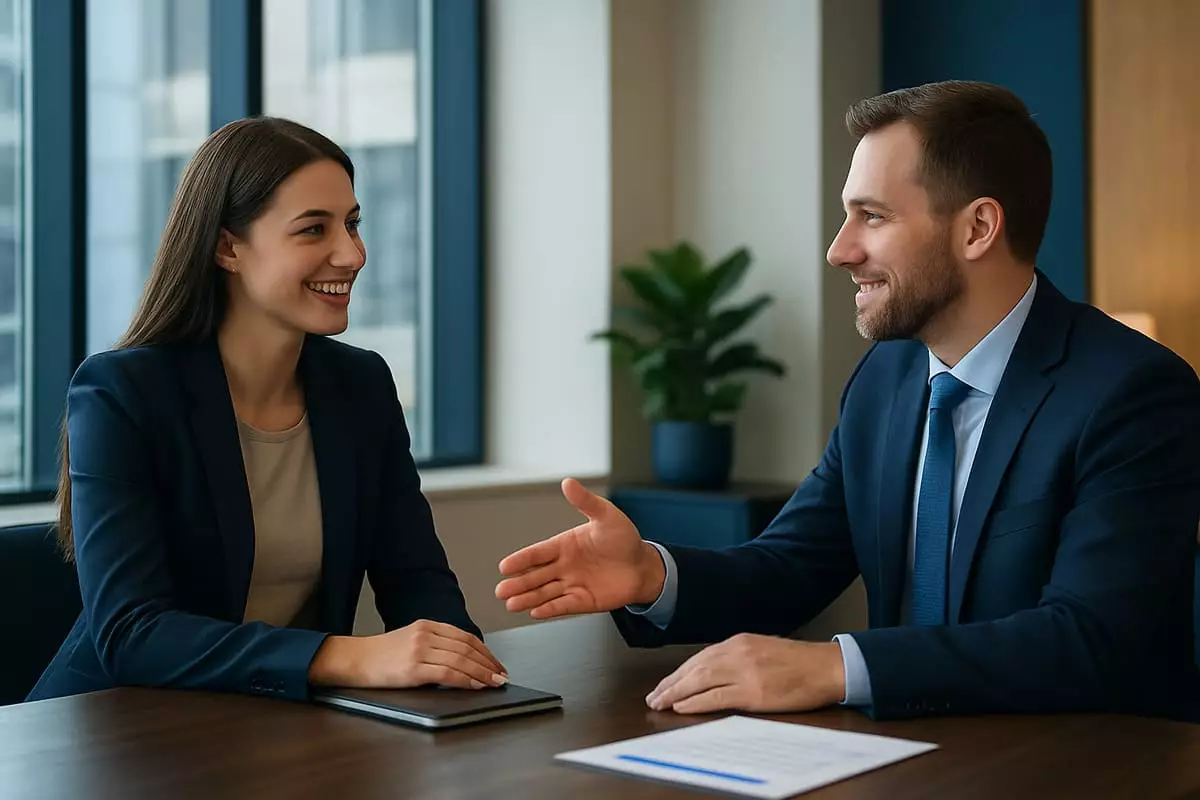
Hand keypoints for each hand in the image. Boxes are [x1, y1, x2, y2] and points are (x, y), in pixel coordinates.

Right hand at [309, 619, 507, 689]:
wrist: (354, 659)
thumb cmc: (382, 655)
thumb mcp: (411, 639)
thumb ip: (435, 644)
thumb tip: (464, 661)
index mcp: (427, 625)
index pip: (465, 636)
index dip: (485, 651)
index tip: (496, 663)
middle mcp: (425, 634)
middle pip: (466, 647)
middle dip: (488, 663)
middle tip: (501, 675)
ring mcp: (419, 651)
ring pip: (460, 660)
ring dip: (482, 673)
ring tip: (494, 682)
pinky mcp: (413, 669)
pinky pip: (447, 673)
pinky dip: (465, 680)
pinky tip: (475, 685)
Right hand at [495, 478, 665, 618]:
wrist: (644, 565)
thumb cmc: (624, 539)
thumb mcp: (606, 516)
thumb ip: (586, 502)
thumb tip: (568, 482)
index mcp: (564, 545)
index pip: (538, 553)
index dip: (521, 560)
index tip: (504, 567)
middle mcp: (564, 566)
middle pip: (536, 576)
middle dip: (519, 583)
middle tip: (501, 591)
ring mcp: (572, 584)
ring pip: (545, 592)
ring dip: (528, 599)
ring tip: (511, 604)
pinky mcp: (583, 601)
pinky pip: (564, 605)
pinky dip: (550, 609)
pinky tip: (536, 612)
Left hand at [645, 634, 845, 713]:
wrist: (828, 667)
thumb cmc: (801, 662)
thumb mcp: (764, 650)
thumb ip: (740, 657)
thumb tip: (716, 671)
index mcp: (740, 642)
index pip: (701, 657)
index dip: (680, 671)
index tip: (665, 682)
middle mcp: (738, 652)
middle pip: (694, 667)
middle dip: (671, 682)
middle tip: (654, 694)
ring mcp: (745, 671)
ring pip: (700, 680)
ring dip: (675, 691)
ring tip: (660, 701)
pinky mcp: (754, 691)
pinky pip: (716, 696)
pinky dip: (695, 701)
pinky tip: (682, 705)